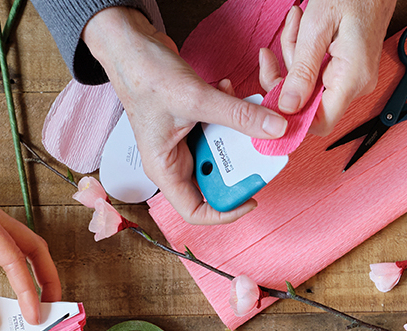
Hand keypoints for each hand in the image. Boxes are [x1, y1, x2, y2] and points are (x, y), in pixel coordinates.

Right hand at [83, 7, 288, 224]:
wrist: (131, 43)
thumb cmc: (143, 75)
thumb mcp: (195, 98)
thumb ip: (238, 115)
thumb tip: (275, 130)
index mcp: (165, 169)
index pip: (195, 211)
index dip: (226, 212)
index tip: (252, 198)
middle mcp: (175, 160)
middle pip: (216, 181)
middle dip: (239, 164)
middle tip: (259, 146)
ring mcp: (185, 142)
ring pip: (223, 151)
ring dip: (238, 131)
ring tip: (243, 107)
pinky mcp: (194, 122)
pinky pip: (222, 127)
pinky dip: (231, 111)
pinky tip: (227, 89)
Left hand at [260, 0, 396, 135]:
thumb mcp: (317, 27)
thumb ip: (302, 70)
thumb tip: (288, 106)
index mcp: (352, 78)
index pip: (320, 122)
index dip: (293, 116)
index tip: (272, 96)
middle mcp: (357, 85)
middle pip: (308, 100)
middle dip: (289, 70)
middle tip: (288, 35)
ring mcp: (354, 78)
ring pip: (309, 82)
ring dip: (296, 53)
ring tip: (298, 21)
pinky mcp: (348, 70)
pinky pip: (318, 71)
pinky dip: (306, 52)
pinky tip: (305, 27)